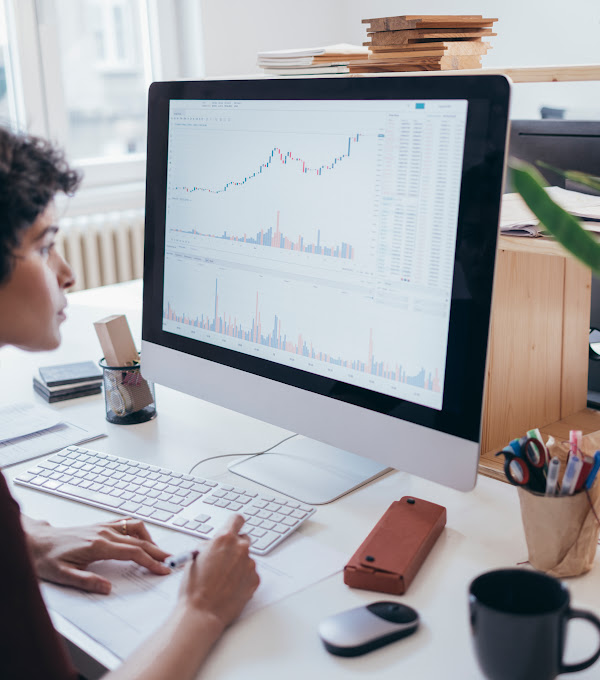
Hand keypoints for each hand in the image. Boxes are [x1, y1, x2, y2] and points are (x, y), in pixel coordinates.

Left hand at [22, 516, 170, 593]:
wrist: (36, 542)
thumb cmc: (47, 559)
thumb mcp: (63, 576)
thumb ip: (87, 582)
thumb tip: (108, 588)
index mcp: (98, 545)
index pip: (133, 553)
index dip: (151, 562)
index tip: (163, 569)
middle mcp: (104, 532)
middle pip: (139, 541)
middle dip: (158, 552)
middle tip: (173, 561)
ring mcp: (104, 526)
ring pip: (136, 528)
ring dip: (151, 539)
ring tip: (158, 552)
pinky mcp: (101, 525)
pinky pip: (127, 523)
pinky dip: (139, 531)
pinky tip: (142, 539)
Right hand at [178, 515, 259, 628]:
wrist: (202, 612)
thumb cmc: (194, 587)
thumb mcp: (195, 558)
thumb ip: (209, 546)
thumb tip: (214, 545)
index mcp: (224, 539)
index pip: (237, 519)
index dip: (234, 524)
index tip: (233, 527)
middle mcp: (240, 548)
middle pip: (243, 539)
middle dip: (235, 546)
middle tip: (223, 560)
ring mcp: (249, 564)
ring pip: (246, 558)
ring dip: (238, 564)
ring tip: (223, 579)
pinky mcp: (255, 579)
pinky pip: (250, 573)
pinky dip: (243, 578)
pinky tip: (230, 587)